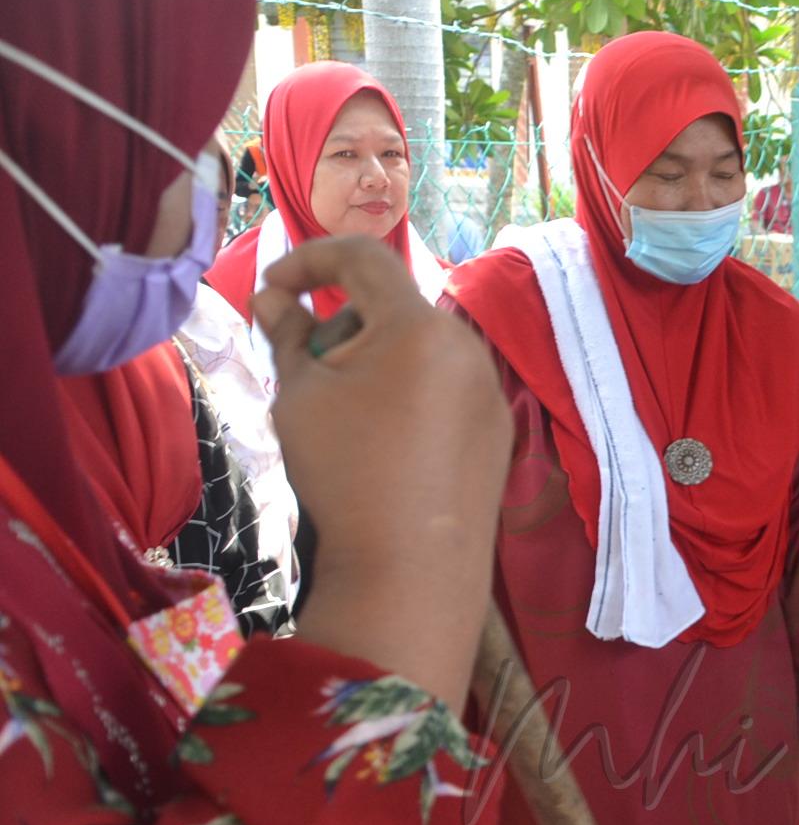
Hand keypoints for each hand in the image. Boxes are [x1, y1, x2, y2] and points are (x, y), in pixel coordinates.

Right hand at [256, 236, 511, 706]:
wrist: (410, 568)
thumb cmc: (344, 471)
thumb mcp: (299, 395)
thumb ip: (287, 334)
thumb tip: (276, 299)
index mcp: (420, 326)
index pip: (363, 256)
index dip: (309, 259)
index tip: (275, 289)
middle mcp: (468, 348)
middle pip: (392, 307)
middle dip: (341, 325)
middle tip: (304, 372)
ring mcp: (490, 391)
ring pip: (420, 349)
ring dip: (374, 360)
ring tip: (343, 418)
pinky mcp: (497, 430)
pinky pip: (444, 388)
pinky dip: (407, 394)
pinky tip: (384, 445)